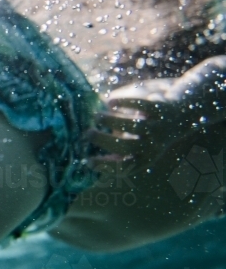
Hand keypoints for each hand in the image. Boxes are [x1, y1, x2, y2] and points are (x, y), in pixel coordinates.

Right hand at [89, 57, 225, 167]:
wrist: (182, 112)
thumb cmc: (150, 132)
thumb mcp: (136, 146)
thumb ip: (116, 151)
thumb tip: (87, 159)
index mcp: (146, 157)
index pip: (123, 167)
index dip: (104, 166)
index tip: (87, 161)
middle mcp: (153, 144)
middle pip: (125, 145)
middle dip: (104, 140)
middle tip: (88, 134)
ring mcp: (158, 126)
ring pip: (133, 125)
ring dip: (111, 120)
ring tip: (97, 116)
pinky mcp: (160, 108)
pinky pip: (141, 105)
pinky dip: (124, 102)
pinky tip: (109, 101)